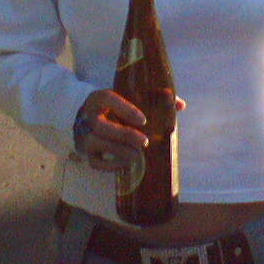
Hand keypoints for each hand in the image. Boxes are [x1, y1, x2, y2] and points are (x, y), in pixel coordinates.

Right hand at [72, 90, 186, 172]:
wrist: (85, 119)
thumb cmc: (114, 108)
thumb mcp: (127, 98)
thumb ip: (154, 99)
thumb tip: (180, 104)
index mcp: (98, 98)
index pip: (107, 98)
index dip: (124, 109)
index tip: (143, 120)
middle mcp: (87, 115)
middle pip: (100, 125)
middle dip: (123, 134)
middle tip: (144, 142)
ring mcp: (83, 135)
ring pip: (95, 143)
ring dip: (117, 151)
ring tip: (136, 155)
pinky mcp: (85, 153)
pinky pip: (94, 162)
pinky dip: (109, 165)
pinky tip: (125, 163)